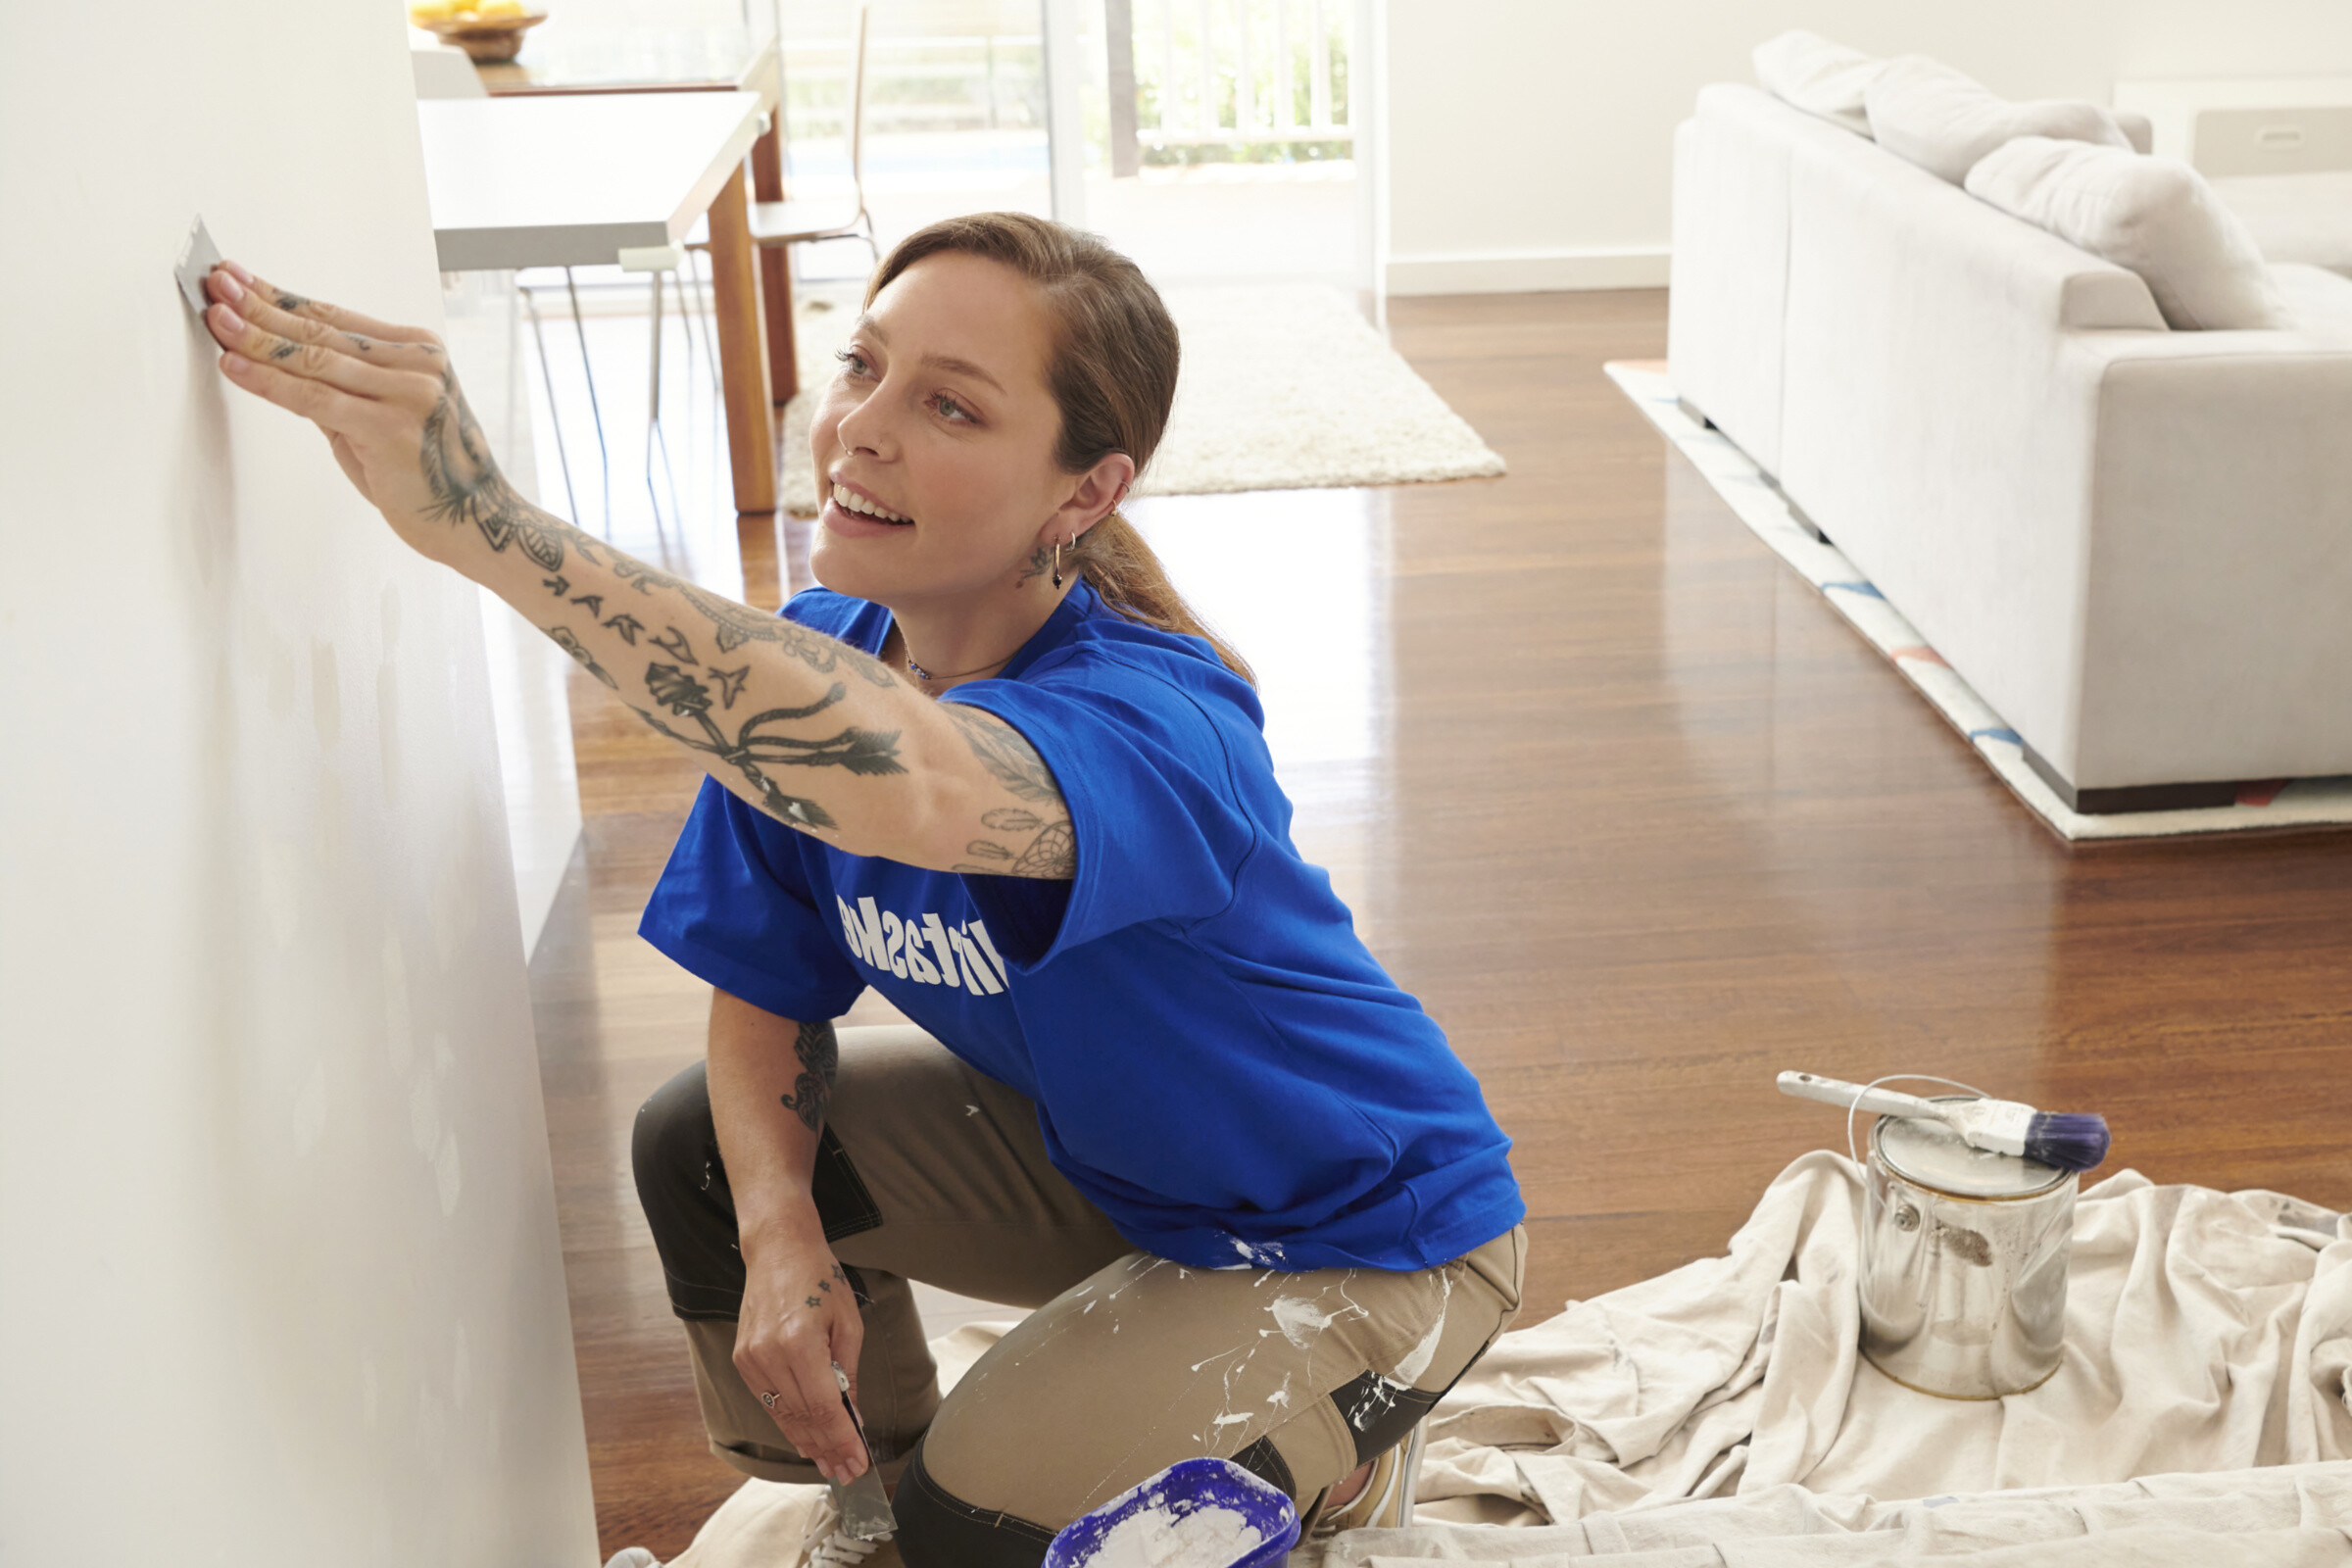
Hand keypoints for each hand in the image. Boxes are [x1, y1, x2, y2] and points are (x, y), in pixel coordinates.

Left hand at [200, 260, 549, 568]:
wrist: (480, 522)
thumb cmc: (432, 476)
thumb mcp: (385, 419)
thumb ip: (342, 391)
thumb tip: (280, 364)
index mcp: (419, 352)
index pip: (334, 317)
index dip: (280, 296)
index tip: (239, 277)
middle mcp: (416, 365)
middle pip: (320, 331)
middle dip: (260, 306)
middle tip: (216, 283)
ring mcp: (406, 394)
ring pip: (314, 359)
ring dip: (257, 337)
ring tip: (217, 317)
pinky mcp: (389, 427)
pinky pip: (315, 399)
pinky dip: (270, 382)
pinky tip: (236, 366)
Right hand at [734, 1237, 871, 1484]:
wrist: (778, 1249)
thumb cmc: (819, 1278)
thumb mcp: (848, 1321)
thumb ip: (847, 1371)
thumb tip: (852, 1413)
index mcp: (799, 1341)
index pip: (823, 1407)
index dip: (841, 1439)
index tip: (857, 1462)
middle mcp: (768, 1354)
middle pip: (801, 1417)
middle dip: (827, 1448)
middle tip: (847, 1471)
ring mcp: (750, 1359)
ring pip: (782, 1415)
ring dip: (807, 1442)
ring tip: (829, 1463)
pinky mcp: (742, 1359)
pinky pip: (769, 1401)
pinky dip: (789, 1421)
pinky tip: (805, 1437)